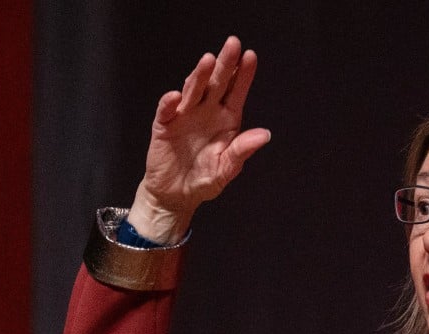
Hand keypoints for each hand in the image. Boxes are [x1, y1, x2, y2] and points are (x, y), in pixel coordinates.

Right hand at [129, 36, 270, 243]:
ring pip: (193, 90)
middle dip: (225, 64)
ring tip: (208, 61)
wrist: (177, 194)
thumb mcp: (227, 168)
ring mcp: (185, 116)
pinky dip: (170, 103)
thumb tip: (265, 135)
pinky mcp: (164, 125)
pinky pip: (166, 110)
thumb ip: (243, 150)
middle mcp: (206, 112)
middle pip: (216, 83)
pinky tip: (176, 97)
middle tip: (232, 44)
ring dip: (199, 76)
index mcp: (226, 121)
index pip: (236, 92)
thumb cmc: (204, 180)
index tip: (250, 56)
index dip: (243, 75)